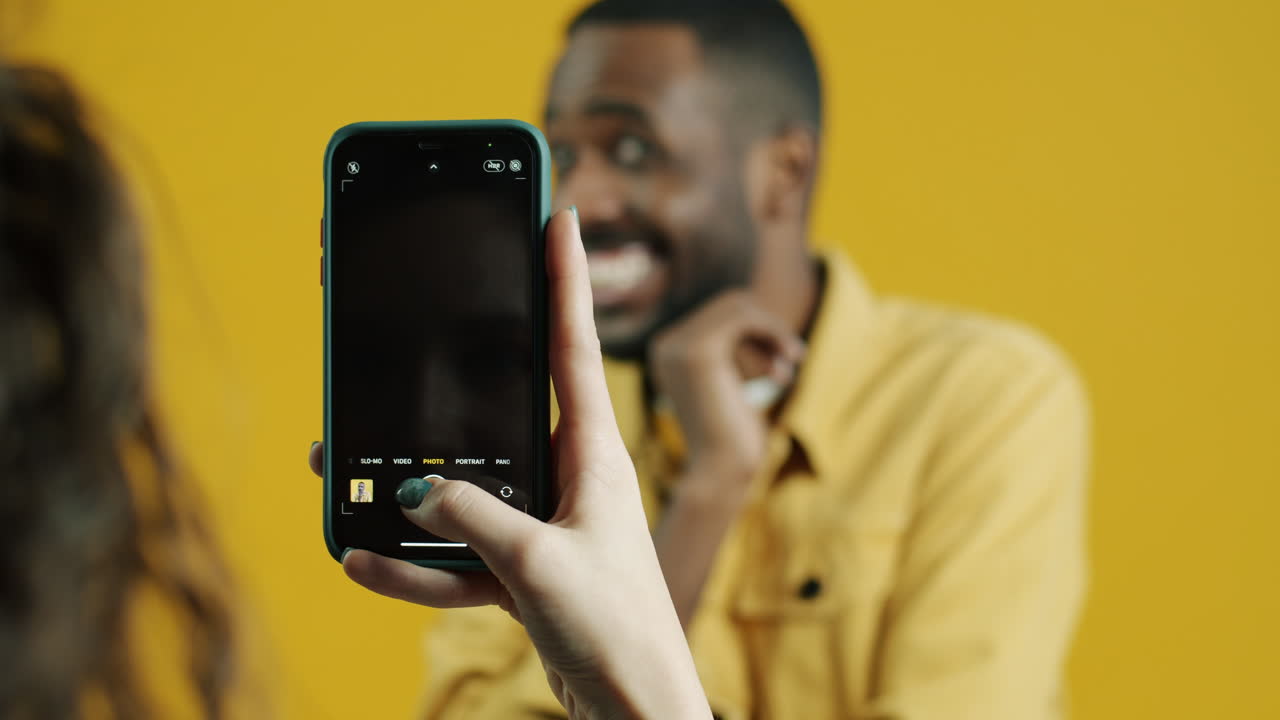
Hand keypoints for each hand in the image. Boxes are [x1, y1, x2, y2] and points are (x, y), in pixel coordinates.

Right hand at [309, 209, 710, 719]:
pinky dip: (414, 563)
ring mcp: (543, 522)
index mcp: (595, 454)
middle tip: (400, 346)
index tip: (557, 215)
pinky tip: (361, 559)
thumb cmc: (617, 629)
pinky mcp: (523, 567)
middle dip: (447, 383)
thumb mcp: (537, 564)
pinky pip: (456, 553)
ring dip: (407, 491)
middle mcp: (570, 477)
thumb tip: (414, 489)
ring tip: (337, 472)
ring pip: (463, 489)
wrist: (636, 708)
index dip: (565, 277)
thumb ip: (474, 518)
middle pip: (499, 411)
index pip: (575, 345)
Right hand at [647, 290, 804, 484]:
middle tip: (793, 360)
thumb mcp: (730, 387)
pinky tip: (786, 367)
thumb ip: (732, 351)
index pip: (718, 314)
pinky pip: (744, 317)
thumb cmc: (731, 440)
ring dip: (774, 332)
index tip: (780, 367)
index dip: (758, 332)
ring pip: (738, 306)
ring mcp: (678, 346)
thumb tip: (748, 302)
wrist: (719, 474)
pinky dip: (773, 333)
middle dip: (767, 328)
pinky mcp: (699, 352)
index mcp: (667, 352)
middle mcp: (665, 345)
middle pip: (729, 304)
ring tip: (791, 365)